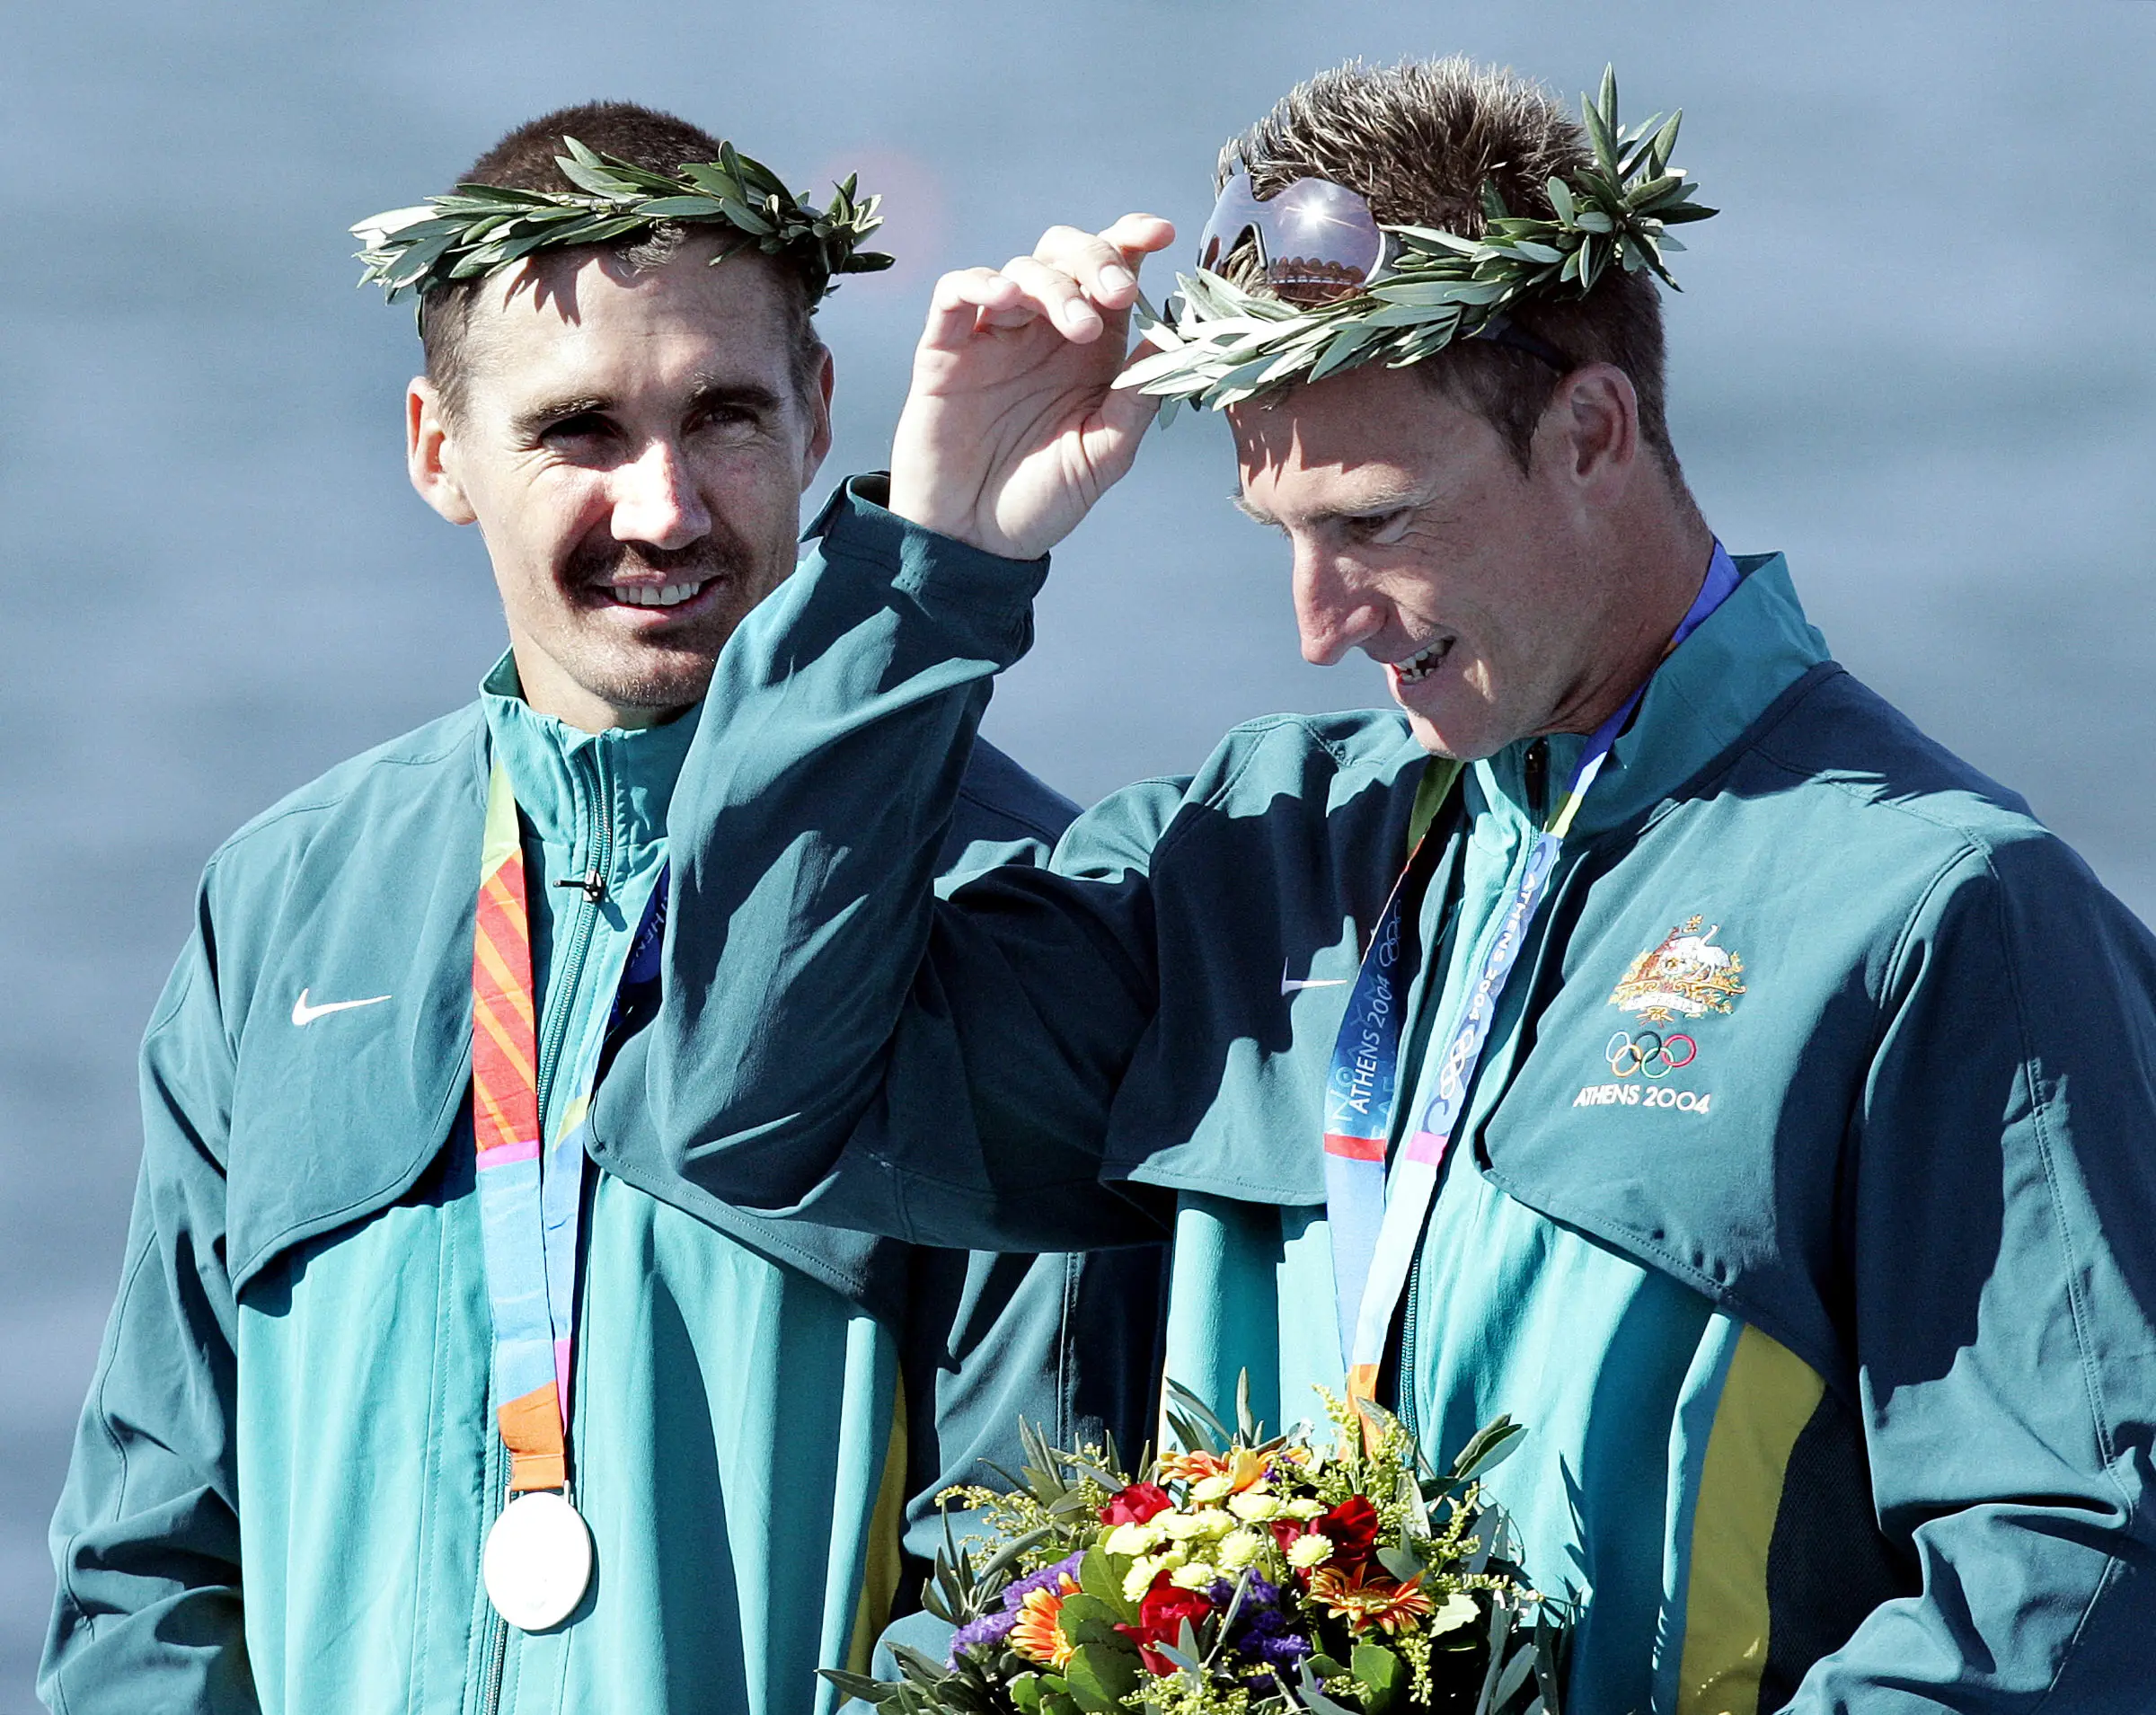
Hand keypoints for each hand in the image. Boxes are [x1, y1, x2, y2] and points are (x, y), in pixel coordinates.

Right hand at [888, 214, 1175, 559]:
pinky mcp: (945, 350)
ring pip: (1020, 269)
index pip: (1113, 271)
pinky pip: (956, 294)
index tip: (1161, 234)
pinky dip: (980, 282)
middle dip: (1097, 260)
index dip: (1133, 239)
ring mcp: (993, 336)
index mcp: (1091, 348)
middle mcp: (1044, 331)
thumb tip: (1181, 333)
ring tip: (1077, 328)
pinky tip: (1007, 297)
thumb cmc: (1044, 501)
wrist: (975, 543)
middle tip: (1118, 294)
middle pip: (1068, 255)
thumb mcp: (1106, 453)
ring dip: (1054, 285)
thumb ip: (1140, 394)